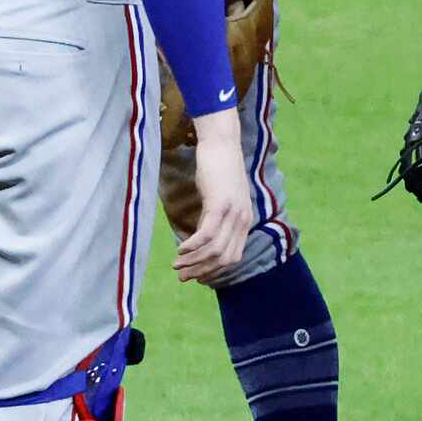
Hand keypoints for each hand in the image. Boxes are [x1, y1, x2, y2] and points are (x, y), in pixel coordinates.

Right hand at [173, 107, 252, 282]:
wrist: (222, 144)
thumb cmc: (218, 168)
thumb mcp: (219, 198)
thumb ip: (214, 218)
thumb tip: (201, 239)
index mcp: (245, 221)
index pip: (233, 257)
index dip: (214, 270)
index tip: (196, 276)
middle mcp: (242, 220)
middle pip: (225, 258)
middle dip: (202, 271)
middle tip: (182, 276)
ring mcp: (233, 213)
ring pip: (215, 250)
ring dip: (194, 261)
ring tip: (177, 265)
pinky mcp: (220, 204)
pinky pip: (206, 234)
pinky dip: (193, 246)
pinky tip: (181, 249)